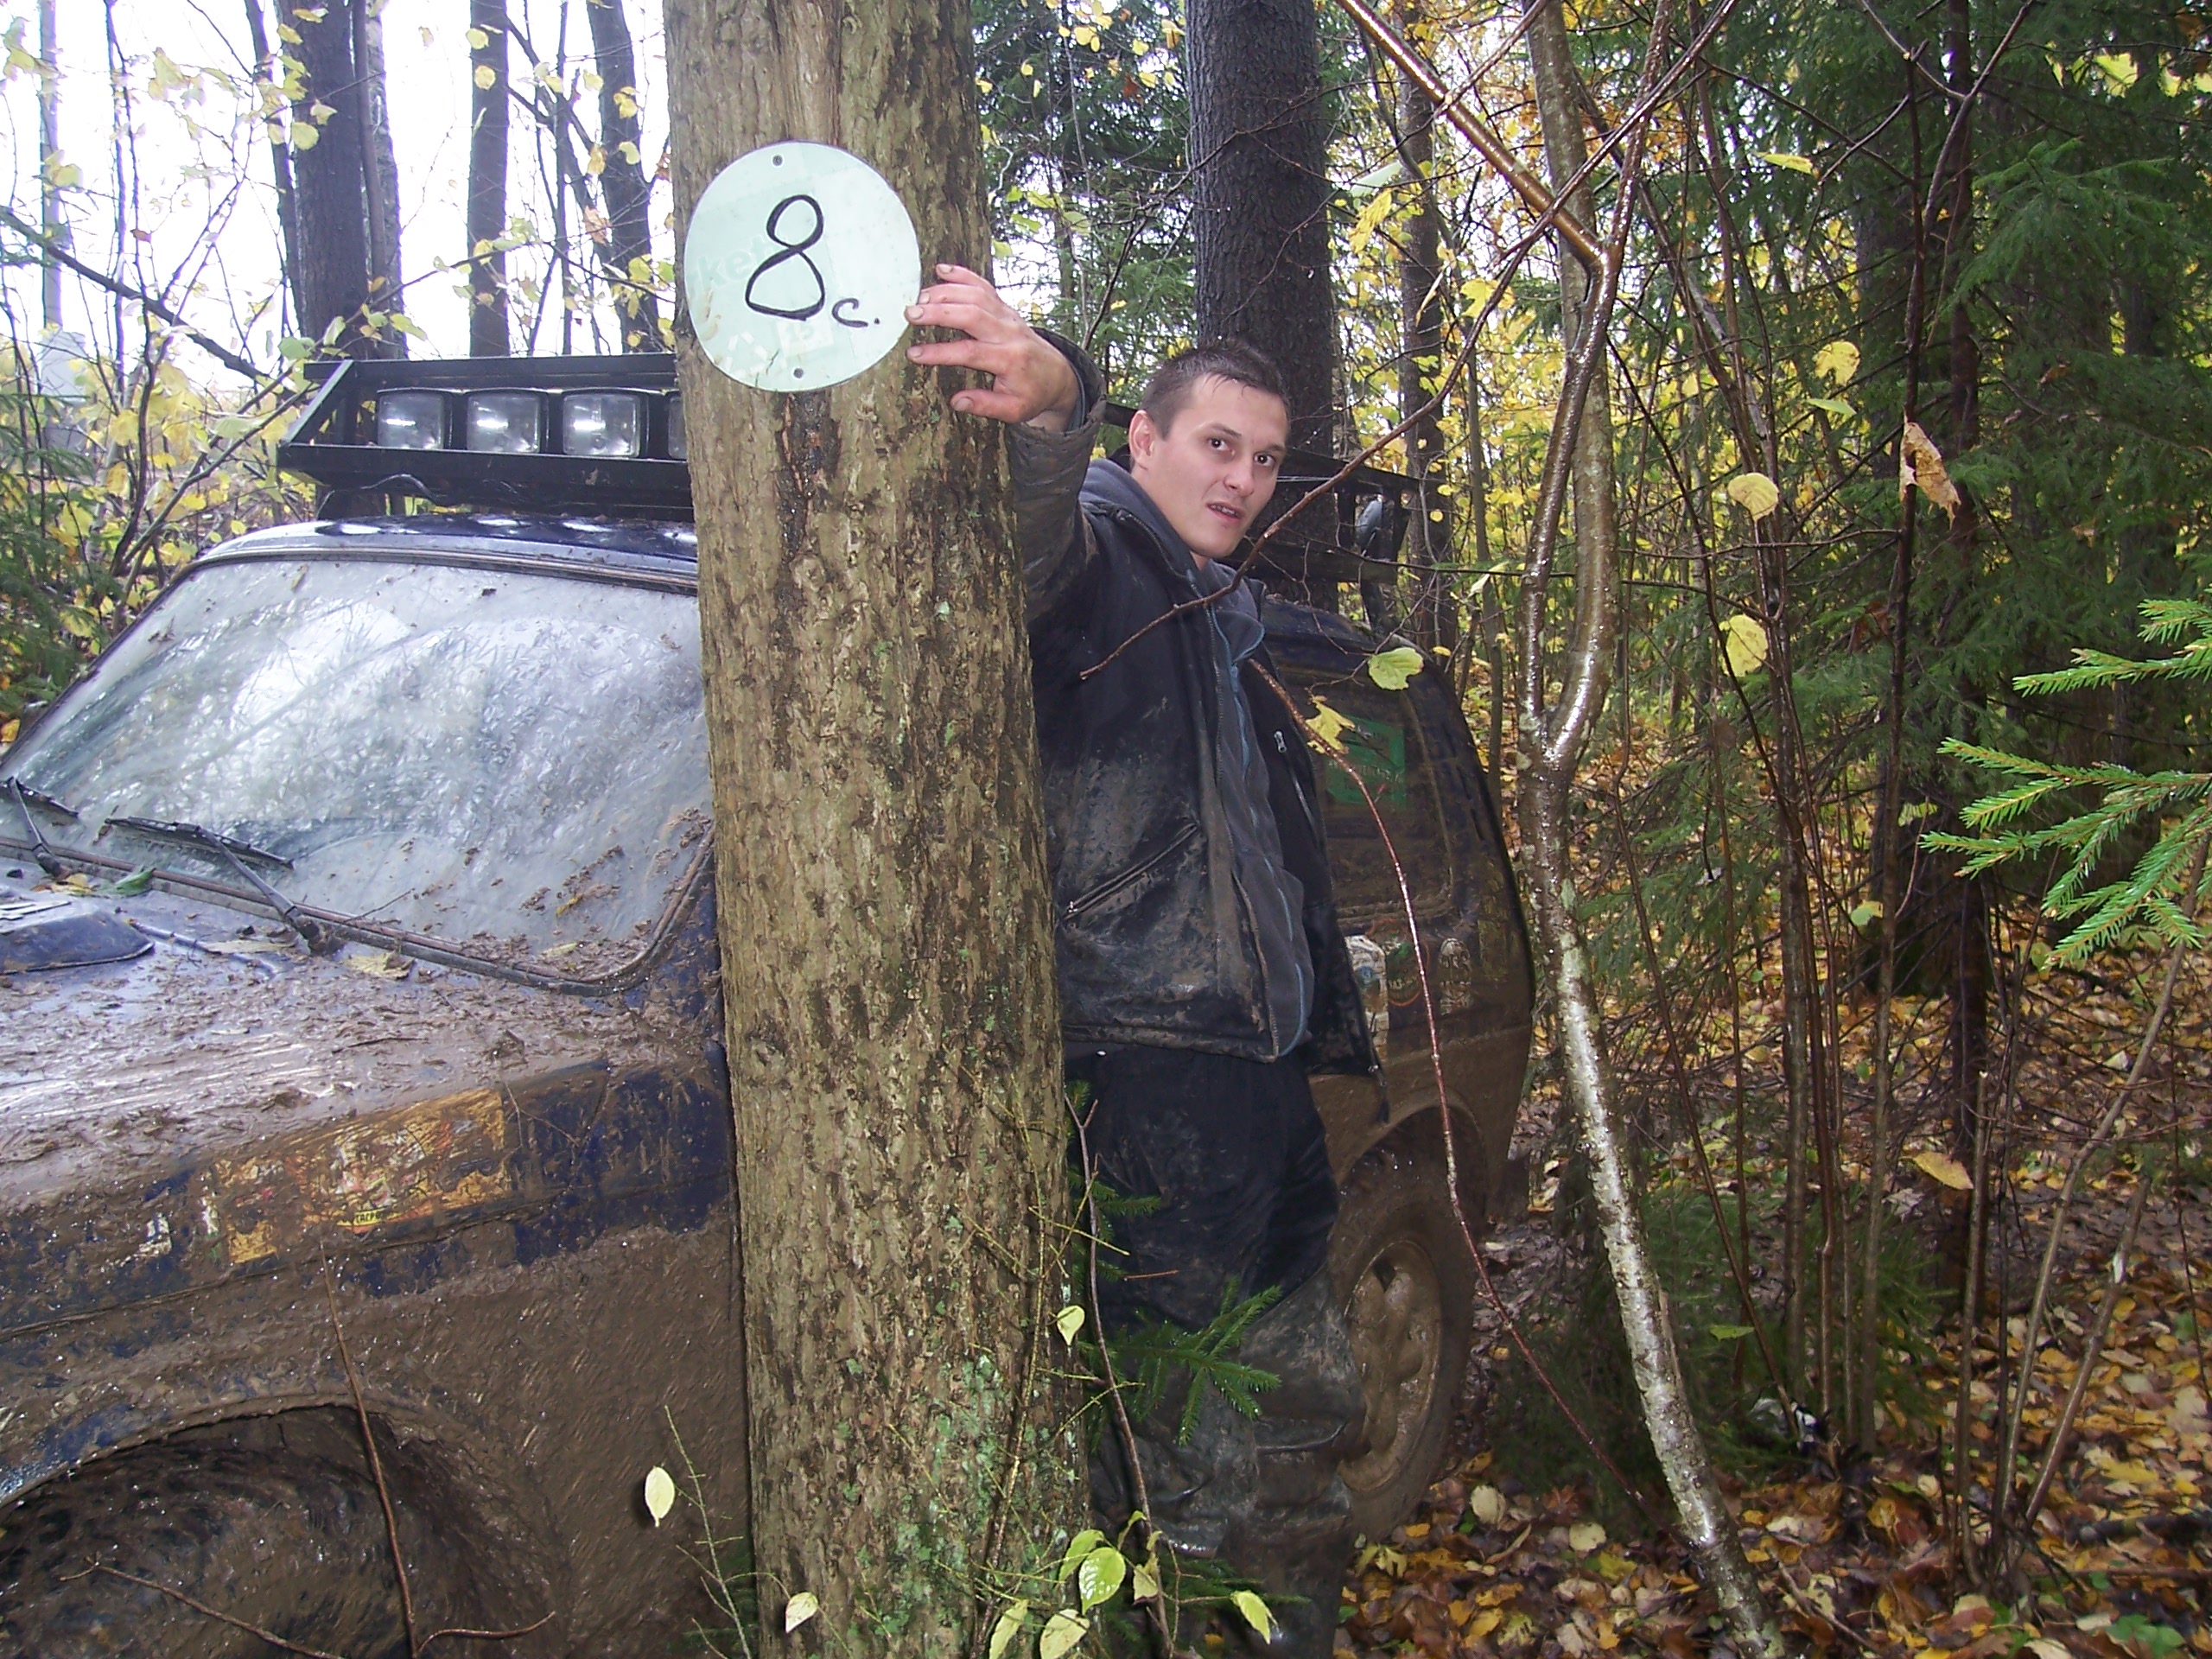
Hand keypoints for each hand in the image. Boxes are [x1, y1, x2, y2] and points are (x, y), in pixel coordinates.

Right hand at [905, 264, 1080, 431]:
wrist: (1056, 375)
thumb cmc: (1032, 393)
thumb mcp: (1014, 409)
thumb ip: (986, 405)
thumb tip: (957, 401)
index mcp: (1009, 360)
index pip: (969, 352)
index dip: (939, 352)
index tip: (914, 354)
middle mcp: (1009, 333)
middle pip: (972, 314)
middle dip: (939, 312)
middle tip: (911, 314)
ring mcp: (1007, 316)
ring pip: (976, 295)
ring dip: (946, 292)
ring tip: (919, 298)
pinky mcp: (1005, 308)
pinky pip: (984, 286)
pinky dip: (963, 275)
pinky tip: (941, 270)